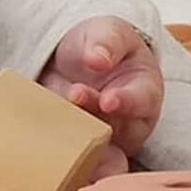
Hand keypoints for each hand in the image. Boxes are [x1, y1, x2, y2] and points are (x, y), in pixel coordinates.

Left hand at [38, 16, 162, 157]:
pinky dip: (62, 157)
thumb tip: (98, 58)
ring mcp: (103, 136)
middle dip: (96, 119)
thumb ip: (107, 42)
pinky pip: (75, 158)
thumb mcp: (107, 32)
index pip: (141, 100)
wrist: (72, 57)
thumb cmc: (101, 44)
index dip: (126, 103)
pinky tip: (46, 151)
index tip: (108, 101)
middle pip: (117, 129)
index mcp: (144, 90)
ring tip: (59, 131)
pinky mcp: (78, 145)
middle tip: (74, 97)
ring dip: (79, 142)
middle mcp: (128, 120)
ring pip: (98, 150)